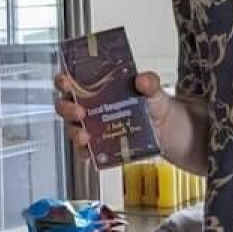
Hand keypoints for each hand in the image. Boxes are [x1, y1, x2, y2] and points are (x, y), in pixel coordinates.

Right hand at [53, 70, 171, 148]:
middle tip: (78, 111)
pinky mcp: (100, 146)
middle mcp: (92, 107)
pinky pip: (85, 151)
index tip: (66, 82)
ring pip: (72, 128)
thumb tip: (143, 79)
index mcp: (99, 88)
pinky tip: (91, 151)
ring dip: (74, 132)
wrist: (169, 132)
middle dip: (67, 108)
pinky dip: (85, 152)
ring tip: (85, 135)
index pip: (73, 80)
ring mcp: (94, 127)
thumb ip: (149, 83)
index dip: (63, 80)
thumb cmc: (155, 107)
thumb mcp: (154, 91)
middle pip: (66, 105)